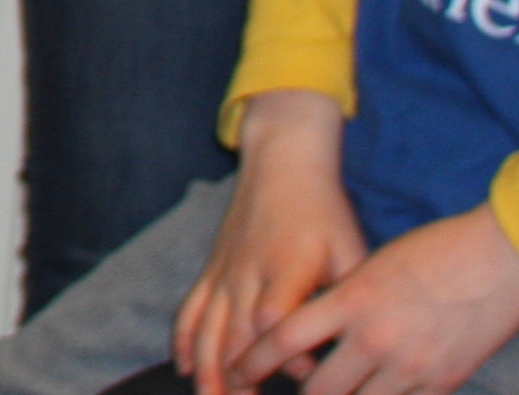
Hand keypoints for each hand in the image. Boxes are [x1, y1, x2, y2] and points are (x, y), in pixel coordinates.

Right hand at [180, 92, 368, 394]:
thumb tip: (344, 342)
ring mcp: (224, 273)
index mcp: (284, 270)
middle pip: (233, 334)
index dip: (285, 354)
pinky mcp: (212, 270)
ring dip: (207, 368)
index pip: (274, 320)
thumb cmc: (324, 211)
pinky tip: (184, 366)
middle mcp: (246, 274)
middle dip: (237, 378)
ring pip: (207, 328)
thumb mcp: (350, 248)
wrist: (281, 162)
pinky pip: (191, 308)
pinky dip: (184, 338)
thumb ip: (344, 296)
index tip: (307, 378)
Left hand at [237, 201, 518, 394]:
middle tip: (280, 392)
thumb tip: (314, 331)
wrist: (497, 258)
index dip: (255, 361)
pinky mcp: (443, 383)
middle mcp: (376, 339)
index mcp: (351, 301)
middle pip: (319, 389)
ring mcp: (411, 366)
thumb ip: (340, 303)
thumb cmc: (433, 253)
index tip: (239, 371)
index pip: (286, 339)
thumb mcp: (370, 268)